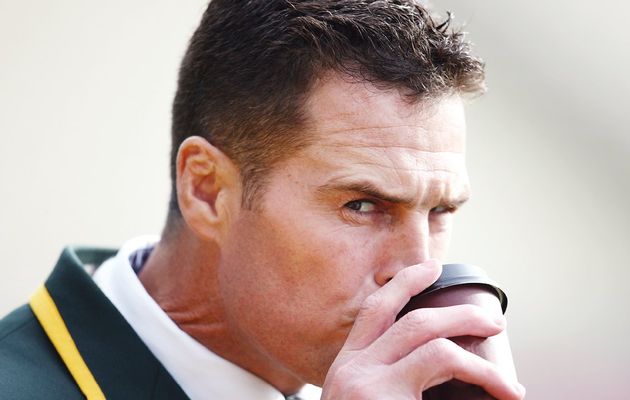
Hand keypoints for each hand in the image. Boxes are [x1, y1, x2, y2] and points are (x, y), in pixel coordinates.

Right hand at [320, 260, 525, 399]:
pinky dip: (481, 374)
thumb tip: (437, 363)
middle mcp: (351, 370)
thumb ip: (388, 380)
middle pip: (408, 319)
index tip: (431, 267)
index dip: (404, 284)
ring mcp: (365, 384)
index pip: (374, 311)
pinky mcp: (382, 398)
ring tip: (504, 356)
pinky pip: (445, 365)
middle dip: (457, 313)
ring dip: (474, 340)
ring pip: (431, 338)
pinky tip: (503, 390)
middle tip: (492, 320)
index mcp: (346, 367)